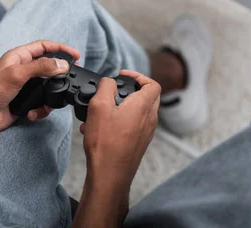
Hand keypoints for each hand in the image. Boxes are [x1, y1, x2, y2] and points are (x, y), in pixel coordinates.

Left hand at [0, 40, 80, 139]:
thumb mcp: (16, 75)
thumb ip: (40, 68)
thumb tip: (62, 64)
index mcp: (18, 57)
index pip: (44, 47)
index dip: (61, 48)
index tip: (75, 55)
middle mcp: (22, 70)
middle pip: (48, 67)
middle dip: (60, 74)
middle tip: (71, 79)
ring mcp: (23, 87)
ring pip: (47, 88)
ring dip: (50, 96)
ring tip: (48, 102)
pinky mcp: (23, 102)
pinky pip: (40, 104)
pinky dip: (41, 109)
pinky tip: (32, 113)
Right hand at [71, 72, 160, 227]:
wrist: (110, 175)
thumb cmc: (105, 143)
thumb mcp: (99, 106)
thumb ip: (105, 87)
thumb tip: (109, 82)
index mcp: (143, 107)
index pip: (152, 84)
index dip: (138, 76)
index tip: (122, 76)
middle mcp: (149, 119)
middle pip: (147, 96)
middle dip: (129, 90)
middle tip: (113, 91)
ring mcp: (145, 132)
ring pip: (137, 111)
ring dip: (120, 107)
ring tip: (99, 113)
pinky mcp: (139, 142)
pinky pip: (132, 125)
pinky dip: (118, 121)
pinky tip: (98, 128)